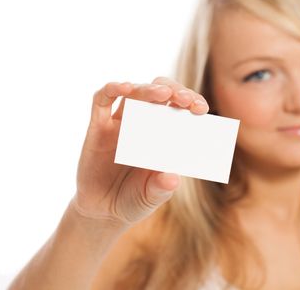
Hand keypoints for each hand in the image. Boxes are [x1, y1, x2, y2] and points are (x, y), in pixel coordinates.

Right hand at [72, 77, 208, 224]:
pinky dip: (112, 88)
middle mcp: (144, 123)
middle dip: (175, 91)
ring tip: (163, 93)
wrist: (102, 212)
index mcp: (164, 135)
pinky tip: (124, 87)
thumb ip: (161, 188)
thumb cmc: (134, 199)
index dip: (192, 103)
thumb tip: (172, 178)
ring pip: (135, 92)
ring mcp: (121, 123)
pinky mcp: (98, 126)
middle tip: (186, 100)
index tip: (201, 109)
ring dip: (149, 89)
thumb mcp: (152, 196)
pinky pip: (101, 100)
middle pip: (160, 92)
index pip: (180, 108)